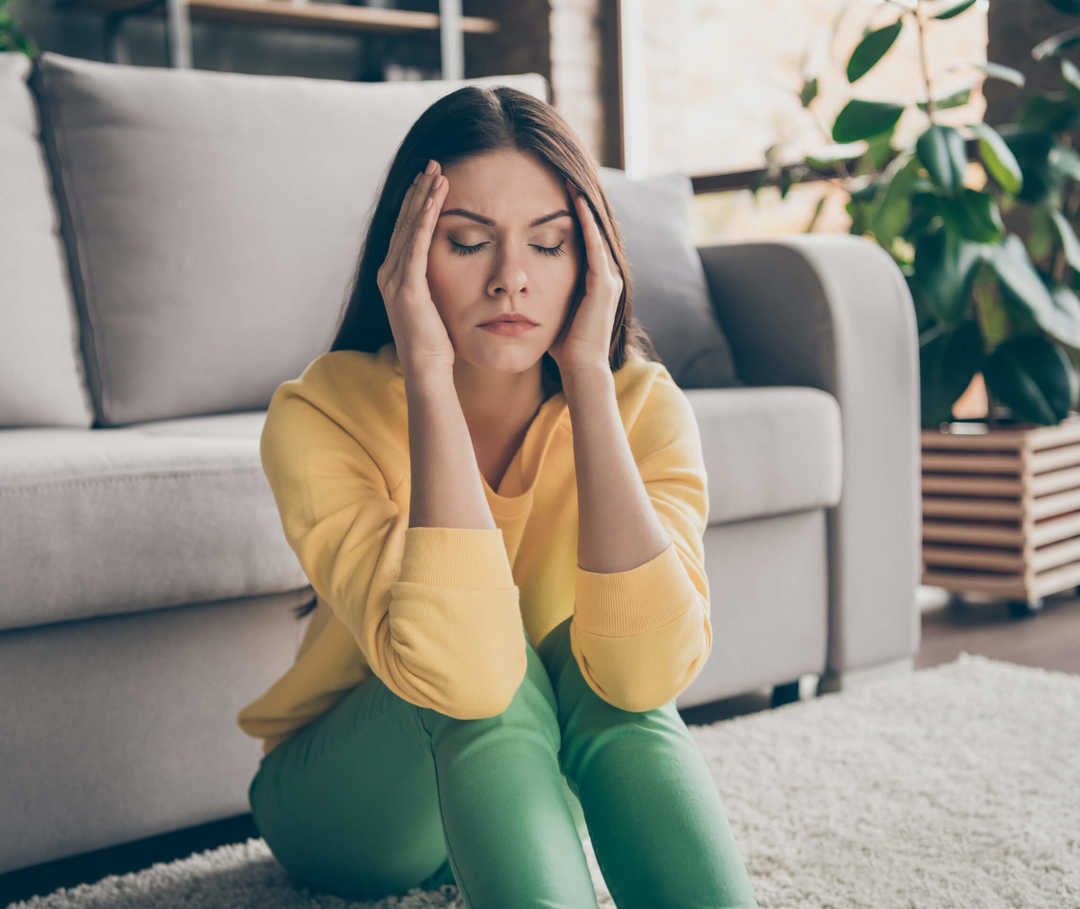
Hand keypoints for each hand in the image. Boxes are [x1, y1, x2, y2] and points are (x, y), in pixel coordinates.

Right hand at [376, 159, 454, 377]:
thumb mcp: (433, 304)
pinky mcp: (407, 288)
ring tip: (437, 173)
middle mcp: (388, 274)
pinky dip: (425, 220)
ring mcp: (394, 280)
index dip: (417, 204)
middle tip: (432, 165)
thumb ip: (433, 283)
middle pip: (404, 223)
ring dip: (423, 198)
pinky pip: (416, 245)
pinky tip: (435, 200)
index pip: (405, 231)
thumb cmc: (436, 343)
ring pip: (409, 229)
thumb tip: (446, 269)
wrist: (427, 369)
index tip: (430, 180)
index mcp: (394, 276)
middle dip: (418, 192)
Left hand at [549, 181, 623, 375]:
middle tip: (566, 177)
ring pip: (597, 233)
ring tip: (572, 181)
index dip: (575, 219)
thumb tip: (523, 287)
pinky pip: (595, 246)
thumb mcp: (552, 311)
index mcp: (595, 282)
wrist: (581, 367)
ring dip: (585, 207)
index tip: (559, 197)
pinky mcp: (603, 284)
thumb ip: (545, 295)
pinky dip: (587, 223)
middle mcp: (606, 277)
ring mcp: (608, 279)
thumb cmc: (564, 347)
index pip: (586, 241)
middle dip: (582, 206)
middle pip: (594, 231)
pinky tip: (577, 202)